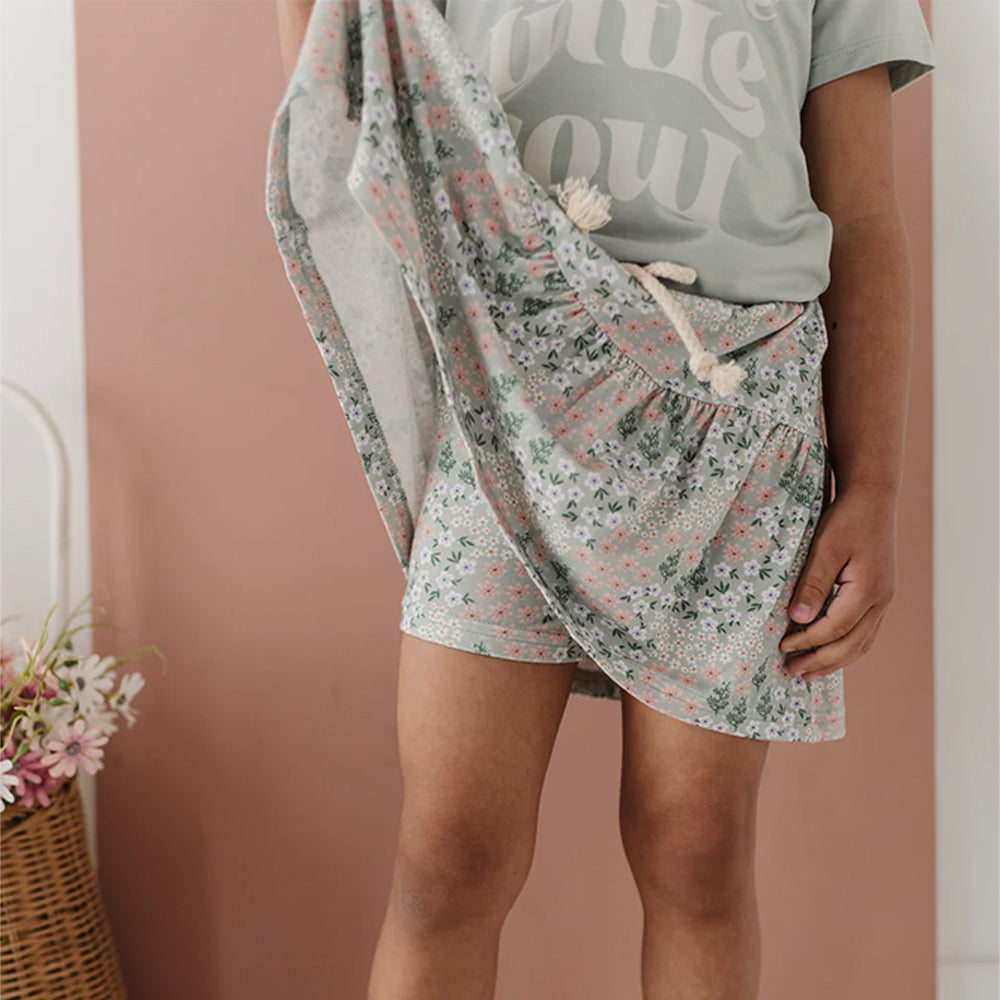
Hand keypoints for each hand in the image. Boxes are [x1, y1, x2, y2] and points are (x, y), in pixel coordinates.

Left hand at [778, 484, 897, 680]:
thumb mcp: (825, 548)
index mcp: (868, 590)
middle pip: (851, 644)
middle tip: (792, 672)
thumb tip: (798, 619)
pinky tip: (828, 653)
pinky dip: (846, 647)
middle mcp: (881, 600)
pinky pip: (864, 632)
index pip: (835, 628)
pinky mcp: (878, 596)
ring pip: (861, 642)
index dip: (808, 641)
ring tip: (808, 673)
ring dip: (834, 660)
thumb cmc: (847, 519)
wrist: (872, 498)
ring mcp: (883, 600)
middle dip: (820, 660)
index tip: (783, 647)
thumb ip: (812, 584)